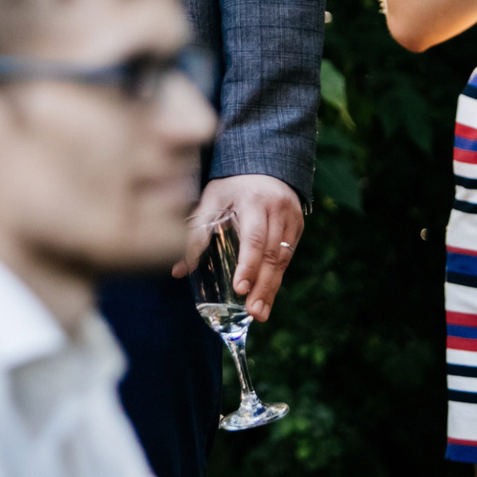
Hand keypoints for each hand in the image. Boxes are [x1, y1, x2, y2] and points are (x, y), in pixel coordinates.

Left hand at [175, 174, 304, 320]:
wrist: (265, 162)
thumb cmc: (231, 184)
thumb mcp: (212, 199)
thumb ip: (196, 231)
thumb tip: (178, 270)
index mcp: (254, 200)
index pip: (254, 237)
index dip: (248, 264)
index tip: (240, 288)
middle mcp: (277, 210)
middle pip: (272, 254)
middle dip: (263, 286)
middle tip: (253, 312)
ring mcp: (291, 218)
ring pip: (283, 259)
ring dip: (271, 288)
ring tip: (260, 313)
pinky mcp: (298, 227)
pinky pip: (288, 256)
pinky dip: (277, 277)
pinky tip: (267, 296)